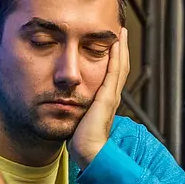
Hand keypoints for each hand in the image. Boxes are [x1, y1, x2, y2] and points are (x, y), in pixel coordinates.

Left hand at [69, 27, 130, 165]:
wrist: (88, 152)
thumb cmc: (81, 139)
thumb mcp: (78, 117)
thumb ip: (75, 107)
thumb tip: (63, 100)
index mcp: (106, 99)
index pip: (113, 73)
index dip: (115, 57)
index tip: (113, 42)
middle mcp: (112, 95)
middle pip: (121, 66)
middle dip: (121, 48)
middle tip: (120, 31)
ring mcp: (112, 95)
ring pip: (120, 66)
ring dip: (121, 47)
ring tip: (121, 32)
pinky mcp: (108, 97)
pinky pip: (115, 72)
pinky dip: (117, 56)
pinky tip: (116, 44)